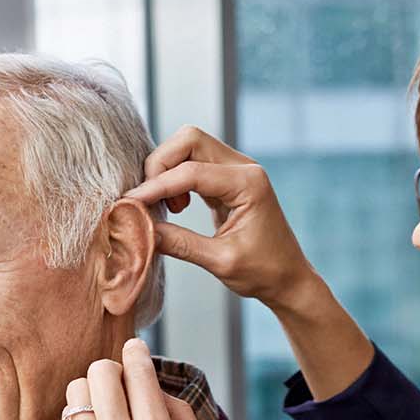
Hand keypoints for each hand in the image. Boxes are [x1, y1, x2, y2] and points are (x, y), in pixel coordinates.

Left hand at [60, 338, 215, 419]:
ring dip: (92, 393)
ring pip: (77, 391)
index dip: (136, 351)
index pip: (138, 370)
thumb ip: (184, 415)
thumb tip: (157, 385)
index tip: (135, 348)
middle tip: (120, 386)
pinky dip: (80, 417)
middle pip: (101, 370)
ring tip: (105, 409)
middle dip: (112, 370)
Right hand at [125, 126, 374, 400]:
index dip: (156, 187)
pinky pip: (194, 163)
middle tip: (152, 202)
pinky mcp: (229, 179)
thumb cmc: (263, 273)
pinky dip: (176, 178)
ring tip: (169, 208)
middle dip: (160, 165)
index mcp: (248, 184)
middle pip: (189, 139)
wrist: (289, 279)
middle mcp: (244, 168)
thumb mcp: (219, 262)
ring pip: (189, 146)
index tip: (130, 205)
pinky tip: (176, 207)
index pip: (190, 172)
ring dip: (167, 170)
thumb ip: (179, 243)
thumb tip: (139, 229)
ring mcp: (237, 170)